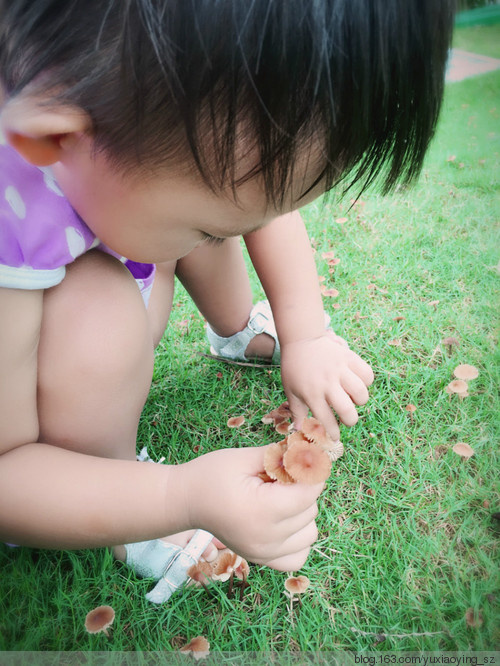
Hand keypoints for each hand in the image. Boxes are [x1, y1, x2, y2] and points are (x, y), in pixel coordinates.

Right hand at [178, 446, 322, 570]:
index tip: (301, 460)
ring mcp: (264, 554)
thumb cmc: (211, 474)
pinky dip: (298, 538)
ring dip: (303, 512)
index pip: (309, 493)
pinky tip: (283, 521)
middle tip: (279, 476)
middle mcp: (265, 538)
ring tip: (279, 498)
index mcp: (260, 510)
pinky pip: (299, 555)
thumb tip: (312, 453)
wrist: (185, 500)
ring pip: (310, 532)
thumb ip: (280, 456)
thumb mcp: (244, 457)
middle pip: (310, 510)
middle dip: (302, 488)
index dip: (310, 473)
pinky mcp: (262, 560)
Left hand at [280, 331, 373, 440]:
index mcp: (312, 394)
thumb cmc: (294, 367)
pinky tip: (358, 381)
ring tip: (353, 398)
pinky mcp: (349, 357)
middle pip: (348, 411)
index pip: (327, 420)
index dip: (333, 432)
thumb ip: (297, 411)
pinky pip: (367, 374)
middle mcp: (327, 384)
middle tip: (347, 418)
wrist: (301, 339)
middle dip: (350, 420)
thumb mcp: (291, 390)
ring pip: (361, 393)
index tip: (335, 436)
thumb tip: (298, 429)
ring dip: (360, 401)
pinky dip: (366, 381)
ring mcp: (340, 370)